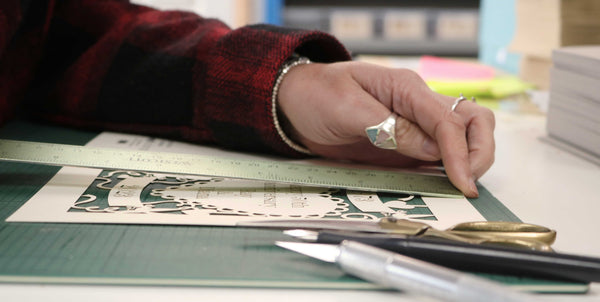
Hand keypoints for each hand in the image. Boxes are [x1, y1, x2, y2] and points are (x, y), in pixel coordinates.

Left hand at [277, 61, 494, 197]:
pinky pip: (438, 156)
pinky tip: (442, 187)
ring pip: (464, 137)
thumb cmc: (317, 96)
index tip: (461, 183)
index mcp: (407, 88)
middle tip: (466, 185)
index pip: (449, 120)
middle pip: (474, 121)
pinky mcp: (406, 144)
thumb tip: (433, 151)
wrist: (296, 102)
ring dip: (470, 162)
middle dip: (479, 153)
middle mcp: (419, 104)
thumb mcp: (347, 108)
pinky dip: (448, 171)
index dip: (460, 153)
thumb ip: (389, 128)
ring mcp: (415, 125)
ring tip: (459, 188)